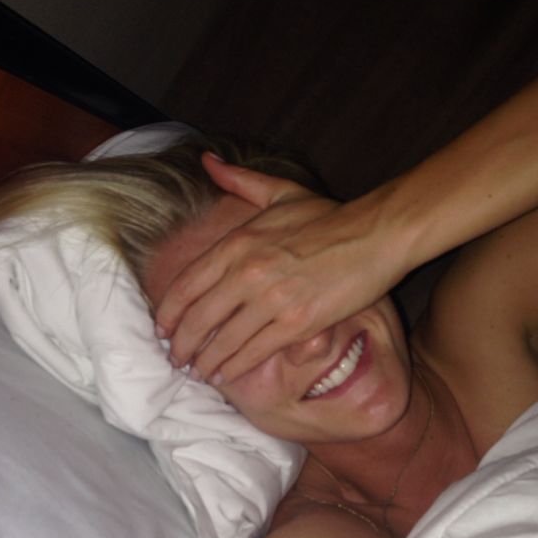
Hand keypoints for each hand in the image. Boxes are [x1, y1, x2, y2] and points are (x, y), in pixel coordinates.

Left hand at [156, 154, 409, 383]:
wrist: (375, 235)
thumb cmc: (329, 215)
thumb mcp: (280, 191)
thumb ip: (240, 180)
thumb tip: (207, 161)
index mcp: (238, 243)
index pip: (187, 285)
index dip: (168, 313)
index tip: (162, 329)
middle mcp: (247, 272)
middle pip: (198, 318)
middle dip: (181, 345)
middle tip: (176, 359)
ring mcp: (271, 300)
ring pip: (224, 341)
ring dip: (206, 362)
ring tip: (198, 373)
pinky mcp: (296, 324)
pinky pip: (254, 352)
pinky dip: (235, 368)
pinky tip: (226, 376)